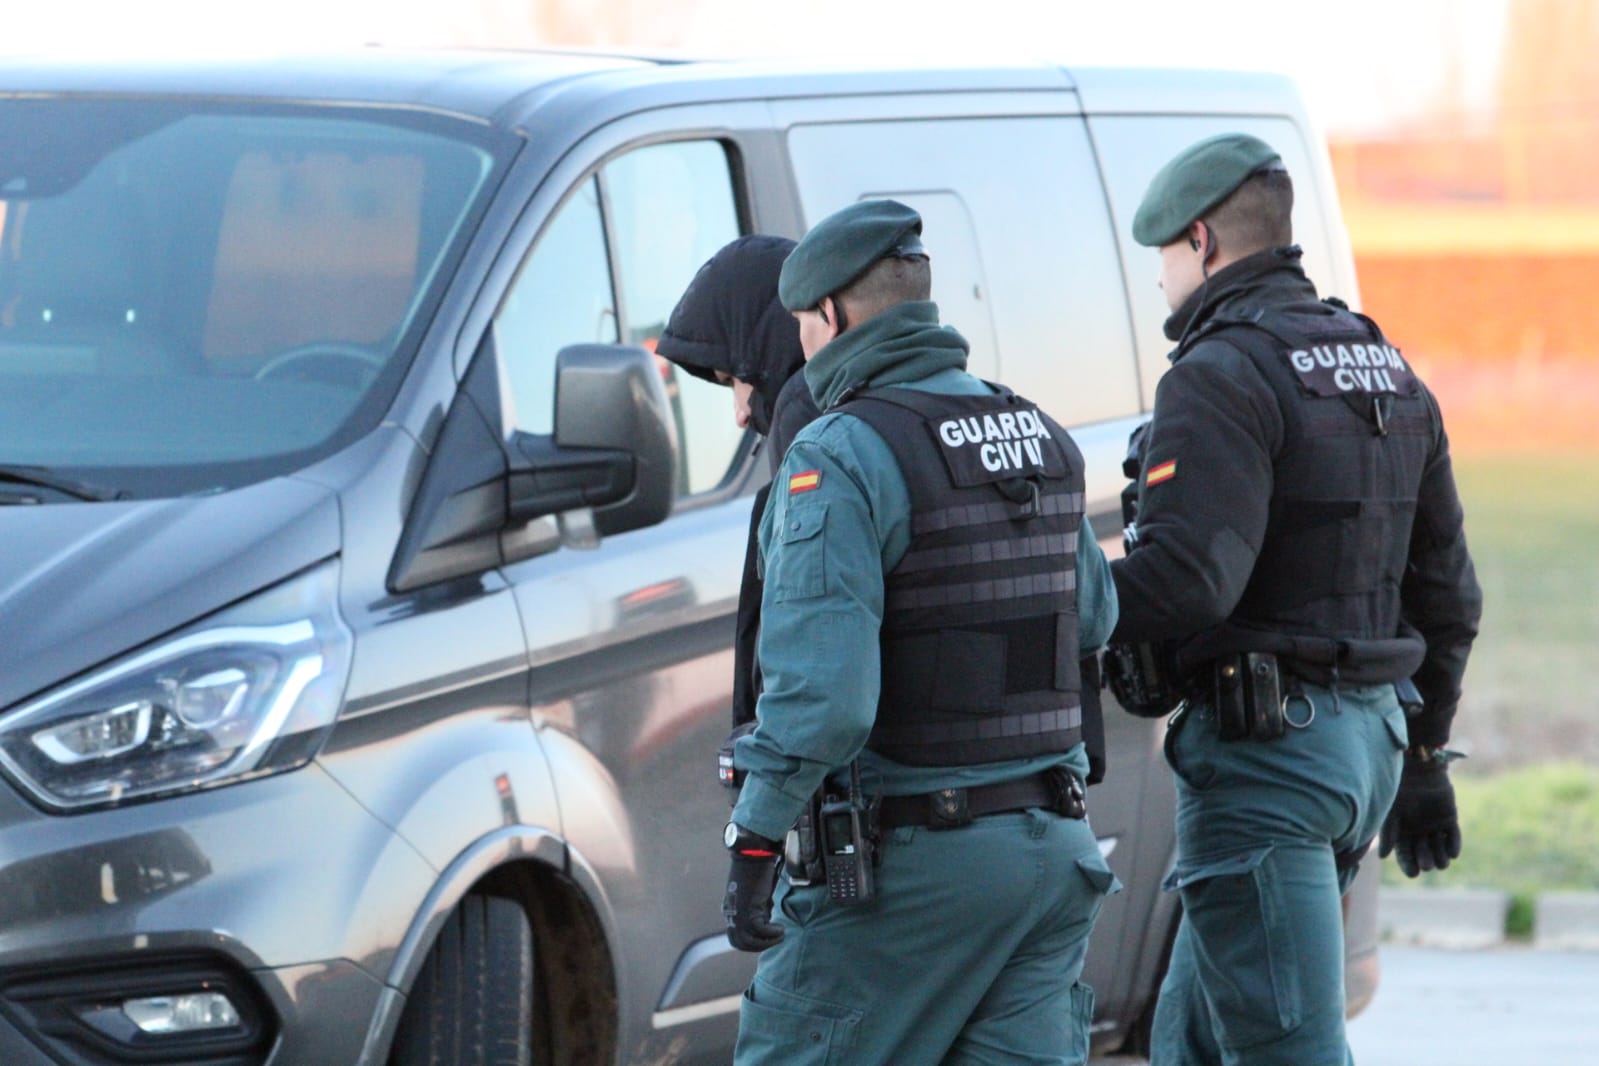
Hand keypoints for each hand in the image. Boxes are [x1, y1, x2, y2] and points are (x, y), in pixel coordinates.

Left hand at [722, 828, 784, 951]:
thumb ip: (756, 907)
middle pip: (740, 943)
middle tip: (774, 939)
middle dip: (758, 946)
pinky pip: (759, 931)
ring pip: (748, 941)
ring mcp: (738, 913)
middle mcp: (731, 915)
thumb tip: (767, 918)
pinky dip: (772, 933)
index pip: (735, 937)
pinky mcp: (749, 909)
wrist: (752, 854)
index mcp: (730, 910)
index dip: (751, 942)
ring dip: (767, 942)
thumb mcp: (754, 894)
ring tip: (780, 933)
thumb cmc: (755, 869)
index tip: (766, 937)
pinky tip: (781, 928)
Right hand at [1380, 755, 1462, 876]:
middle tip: (1427, 866)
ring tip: (1442, 863)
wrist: (1417, 767)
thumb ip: (1388, 833)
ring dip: (1441, 857)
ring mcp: (1435, 826)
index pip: (1405, 854)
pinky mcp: (1450, 819)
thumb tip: (1383, 857)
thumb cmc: (1399, 788)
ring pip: (1439, 848)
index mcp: (1401, 832)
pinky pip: (1453, 836)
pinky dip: (1453, 845)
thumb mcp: (1390, 812)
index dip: (1408, 864)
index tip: (1413, 874)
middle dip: (1425, 861)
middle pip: (1423, 853)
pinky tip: (1453, 853)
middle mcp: (1418, 832)